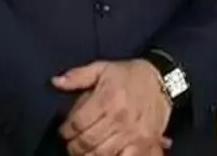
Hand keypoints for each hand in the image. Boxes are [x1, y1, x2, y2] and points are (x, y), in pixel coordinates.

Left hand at [52, 60, 171, 155]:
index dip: (65, 130)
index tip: (64, 131)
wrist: (161, 79)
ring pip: (101, 154)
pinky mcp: (143, 143)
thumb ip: (78, 76)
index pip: (77, 123)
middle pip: (86, 142)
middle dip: (74, 146)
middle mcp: (118, 118)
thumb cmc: (129, 75)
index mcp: (106, 99)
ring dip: (88, 155)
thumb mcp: (102, 68)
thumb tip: (55, 82)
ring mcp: (131, 133)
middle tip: (72, 144)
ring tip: (84, 152)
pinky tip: (104, 155)